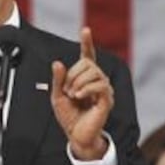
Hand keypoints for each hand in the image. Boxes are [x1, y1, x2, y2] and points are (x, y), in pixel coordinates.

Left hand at [51, 27, 113, 159]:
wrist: (75, 134)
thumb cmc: (68, 115)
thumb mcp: (57, 95)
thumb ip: (58, 79)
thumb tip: (58, 62)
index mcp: (84, 77)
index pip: (87, 55)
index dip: (86, 42)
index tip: (85, 29)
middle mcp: (96, 79)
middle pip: (87, 63)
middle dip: (72, 74)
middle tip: (66, 90)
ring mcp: (103, 88)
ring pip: (94, 72)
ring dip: (78, 82)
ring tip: (72, 95)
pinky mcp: (107, 99)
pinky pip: (100, 85)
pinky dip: (86, 89)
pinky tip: (78, 96)